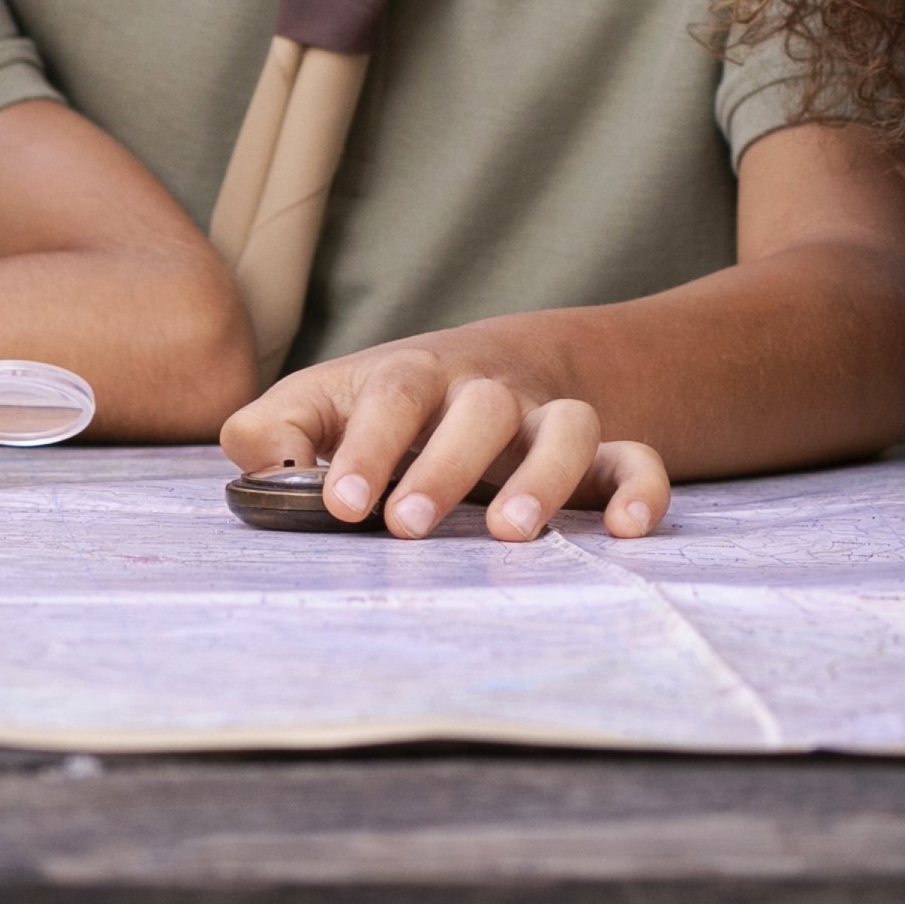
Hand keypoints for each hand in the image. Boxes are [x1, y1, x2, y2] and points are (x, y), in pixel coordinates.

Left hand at [220, 326, 668, 541]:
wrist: (485, 368)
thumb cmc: (382, 404)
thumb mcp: (318, 405)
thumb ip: (273, 432)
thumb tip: (264, 465)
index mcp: (411, 376)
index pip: (391, 397)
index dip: (368, 445)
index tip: (344, 504)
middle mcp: (485, 392)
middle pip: (479, 408)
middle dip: (445, 466)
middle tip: (408, 526)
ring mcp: (546, 420)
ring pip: (566, 427)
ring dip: (544, 477)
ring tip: (511, 535)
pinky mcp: (599, 455)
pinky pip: (636, 459)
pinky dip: (640, 488)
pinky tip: (625, 533)